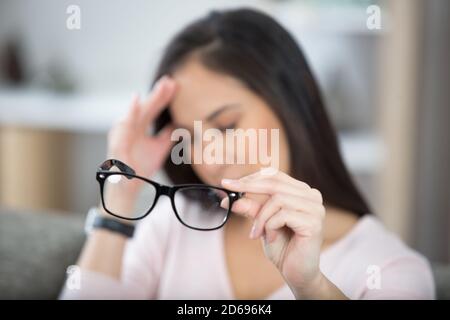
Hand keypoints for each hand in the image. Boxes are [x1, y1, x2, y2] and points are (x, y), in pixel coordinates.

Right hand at [108, 75, 175, 178]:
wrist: (128, 187)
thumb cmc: (140, 167)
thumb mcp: (159, 148)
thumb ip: (167, 135)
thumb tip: (179, 124)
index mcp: (140, 127)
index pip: (154, 109)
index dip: (165, 97)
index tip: (176, 85)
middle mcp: (131, 126)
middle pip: (148, 106)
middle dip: (159, 94)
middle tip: (171, 80)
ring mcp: (123, 133)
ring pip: (137, 112)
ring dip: (149, 99)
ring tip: (161, 87)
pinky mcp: (117, 141)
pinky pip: (124, 125)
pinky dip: (130, 111)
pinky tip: (137, 99)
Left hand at [221, 171, 346, 298]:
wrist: (297, 273)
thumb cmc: (282, 247)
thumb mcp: (262, 223)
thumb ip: (251, 208)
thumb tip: (230, 198)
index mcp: (301, 192)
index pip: (274, 176)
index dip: (250, 178)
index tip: (227, 183)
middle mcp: (312, 196)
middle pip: (274, 183)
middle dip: (248, 189)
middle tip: (229, 198)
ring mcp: (315, 208)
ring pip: (277, 199)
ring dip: (261, 217)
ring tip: (256, 234)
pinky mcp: (314, 222)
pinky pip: (282, 215)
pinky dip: (269, 226)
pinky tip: (270, 238)